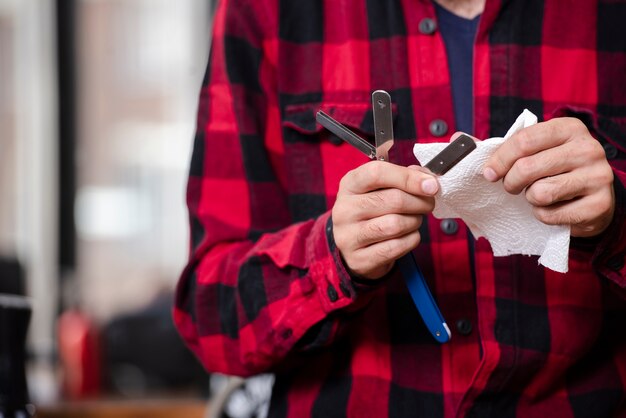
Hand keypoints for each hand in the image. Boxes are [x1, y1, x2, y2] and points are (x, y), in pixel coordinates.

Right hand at [332, 161, 437, 279]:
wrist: (356, 247)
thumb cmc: (374, 211)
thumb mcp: (381, 188)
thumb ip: (404, 177)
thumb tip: (428, 181)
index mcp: (349, 185)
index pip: (377, 173)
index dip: (408, 178)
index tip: (431, 185)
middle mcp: (344, 209)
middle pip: (393, 200)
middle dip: (420, 202)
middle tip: (428, 204)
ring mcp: (348, 236)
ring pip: (396, 224)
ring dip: (415, 221)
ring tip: (414, 220)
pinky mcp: (358, 259)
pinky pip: (397, 247)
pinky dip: (411, 240)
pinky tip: (408, 235)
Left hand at [483, 117, 614, 236]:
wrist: (592, 199)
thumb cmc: (553, 171)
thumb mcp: (532, 152)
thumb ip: (497, 147)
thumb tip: (456, 139)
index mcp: (568, 128)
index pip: (523, 140)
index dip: (499, 160)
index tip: (488, 174)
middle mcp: (588, 148)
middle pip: (527, 167)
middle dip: (510, 182)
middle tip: (512, 187)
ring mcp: (598, 176)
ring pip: (540, 193)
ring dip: (529, 199)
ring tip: (538, 195)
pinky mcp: (599, 204)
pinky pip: (551, 214)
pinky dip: (543, 216)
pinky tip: (553, 208)